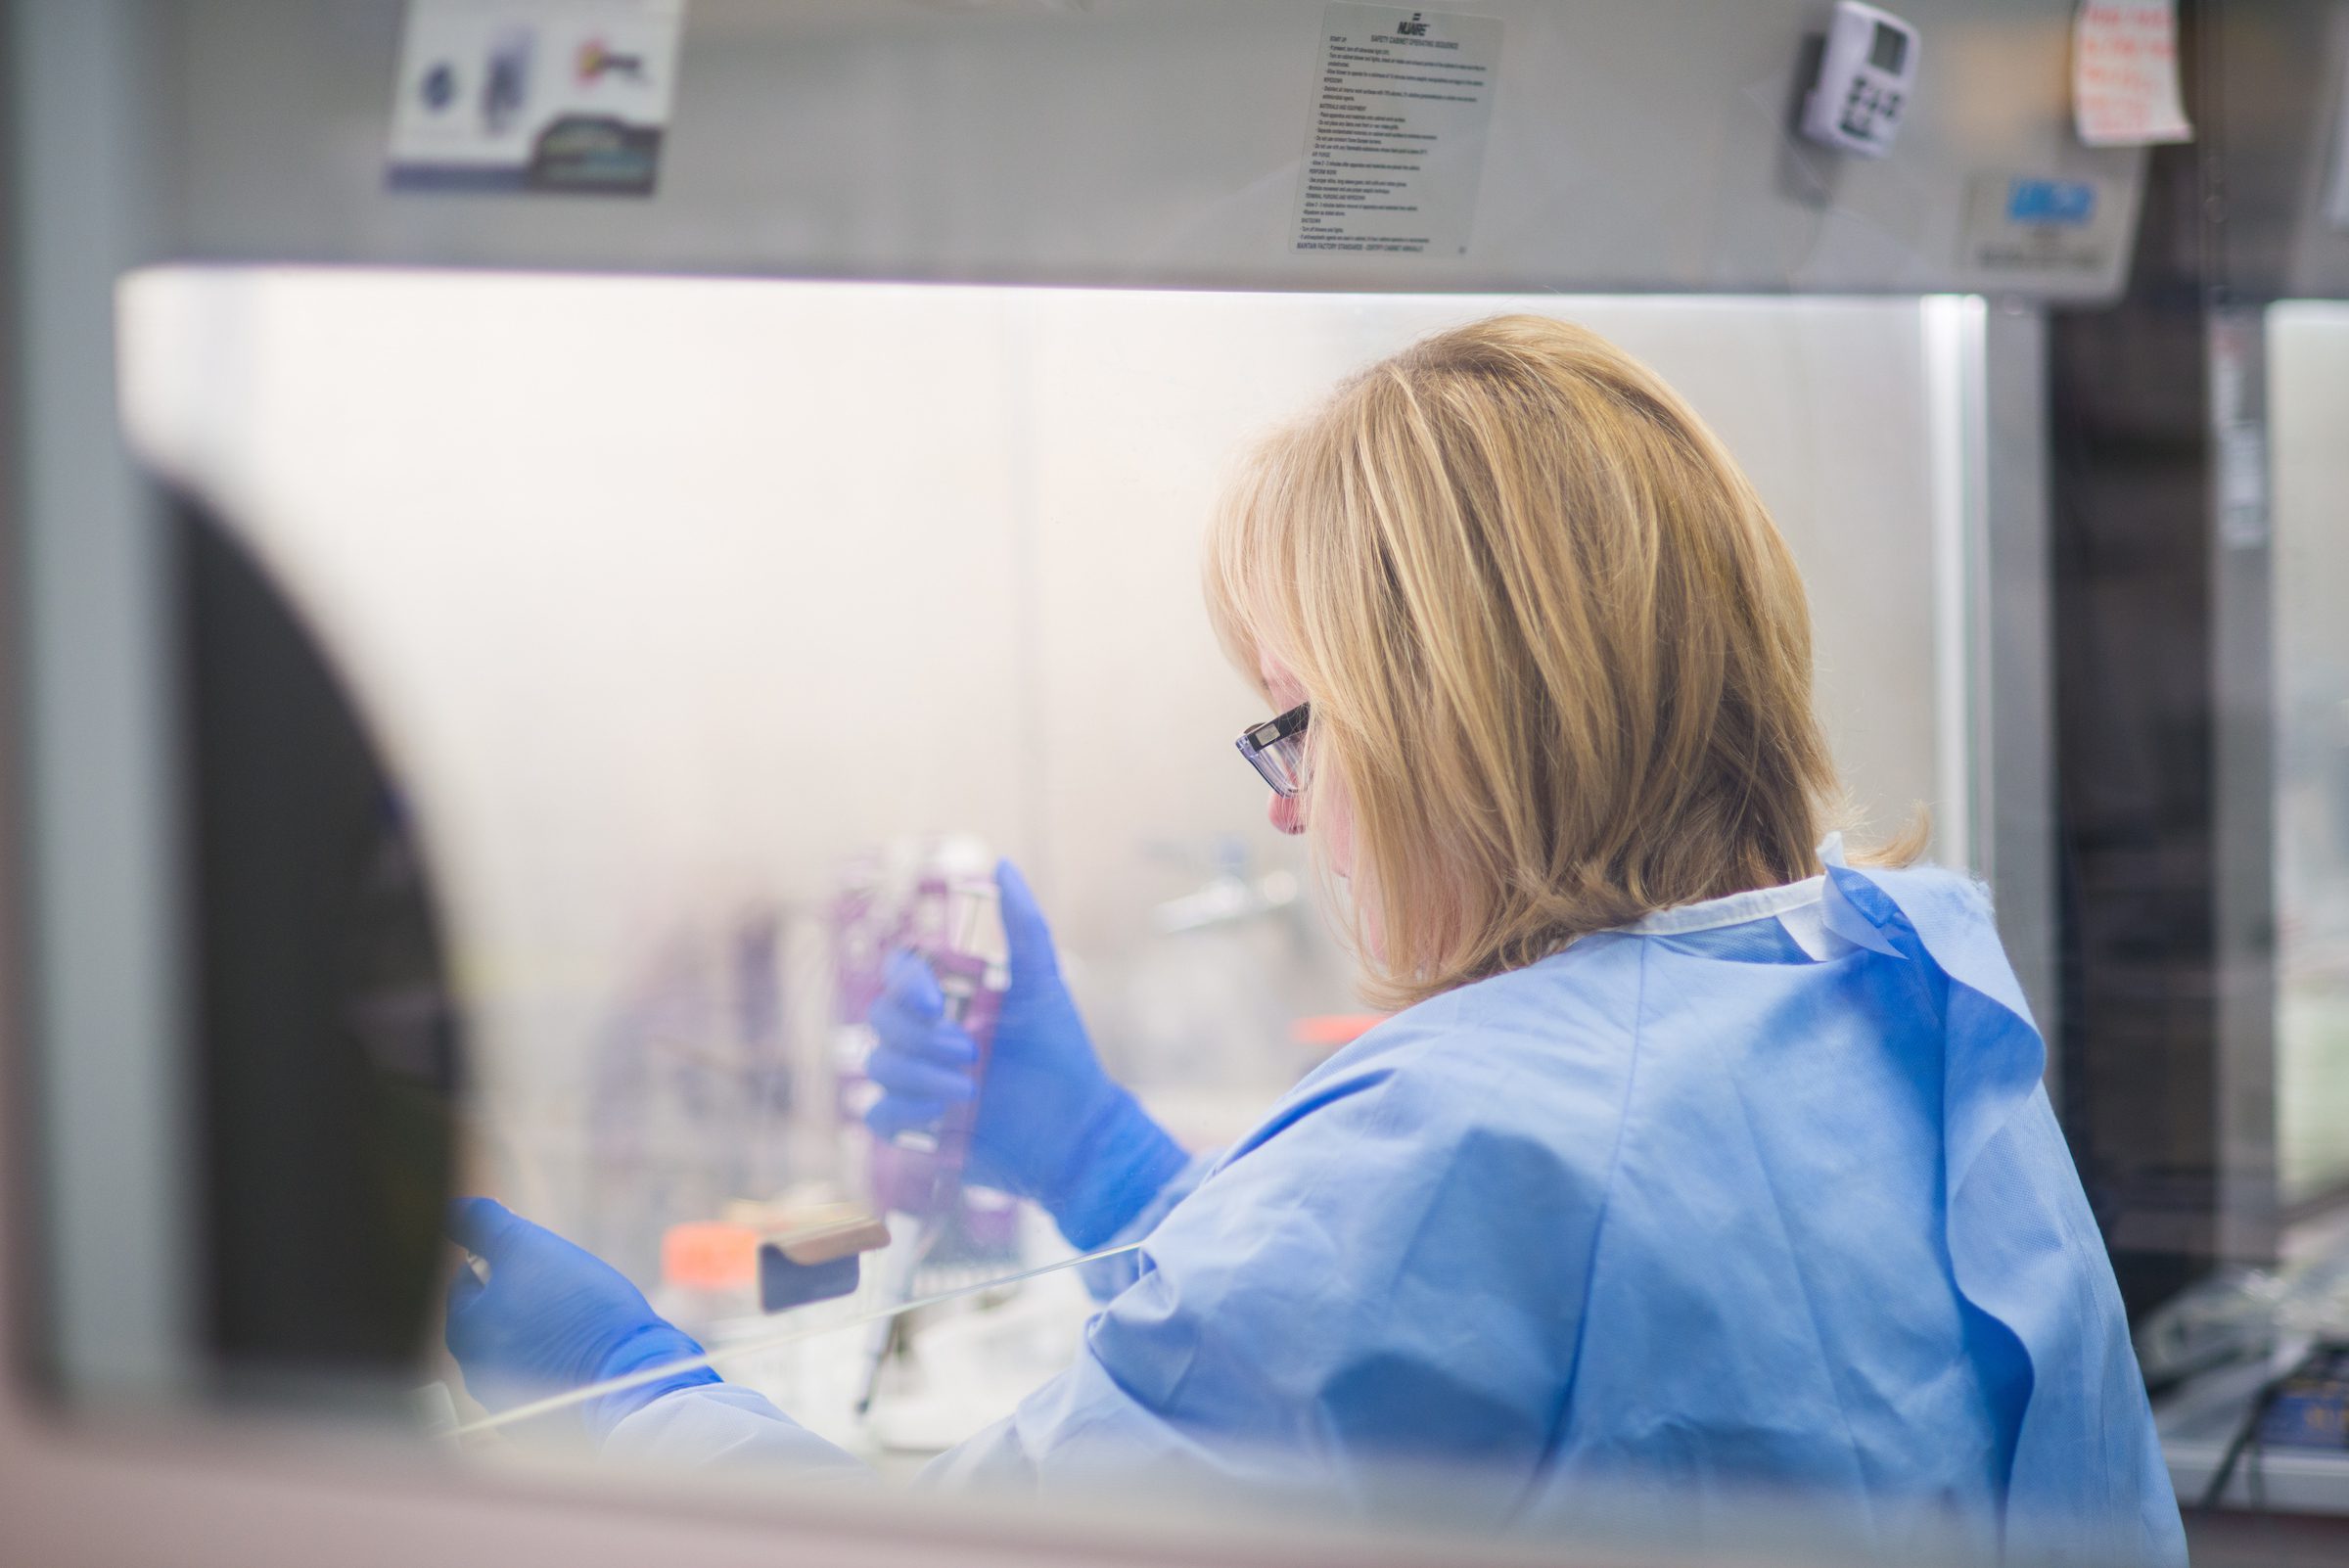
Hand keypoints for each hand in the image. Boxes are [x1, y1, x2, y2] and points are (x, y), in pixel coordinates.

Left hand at [444, 1197, 717, 1439]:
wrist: (629, 1378)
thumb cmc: (577, 1309)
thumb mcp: (527, 1248)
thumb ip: (482, 1223)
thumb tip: (450, 1206)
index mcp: (463, 1331)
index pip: (468, 1278)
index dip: (506, 1259)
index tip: (543, 1260)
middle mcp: (473, 1372)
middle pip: (493, 1313)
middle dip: (523, 1295)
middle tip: (564, 1288)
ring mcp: (505, 1401)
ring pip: (517, 1345)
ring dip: (540, 1327)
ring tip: (579, 1320)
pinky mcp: (539, 1420)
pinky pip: (540, 1376)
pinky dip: (556, 1360)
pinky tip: (584, 1350)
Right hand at [865, 861, 1188, 1248]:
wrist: (1076, 1131)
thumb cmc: (1062, 1054)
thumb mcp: (1045, 986)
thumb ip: (1024, 926)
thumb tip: (1003, 863)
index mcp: (950, 999)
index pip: (898, 975)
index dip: (904, 985)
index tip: (934, 1002)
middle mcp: (927, 1036)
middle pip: (881, 1020)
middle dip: (920, 1038)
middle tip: (970, 1052)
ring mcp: (917, 1082)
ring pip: (878, 1066)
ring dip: (918, 1077)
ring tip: (969, 1089)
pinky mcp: (914, 1128)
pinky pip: (877, 1115)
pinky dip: (903, 1113)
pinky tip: (942, 1118)